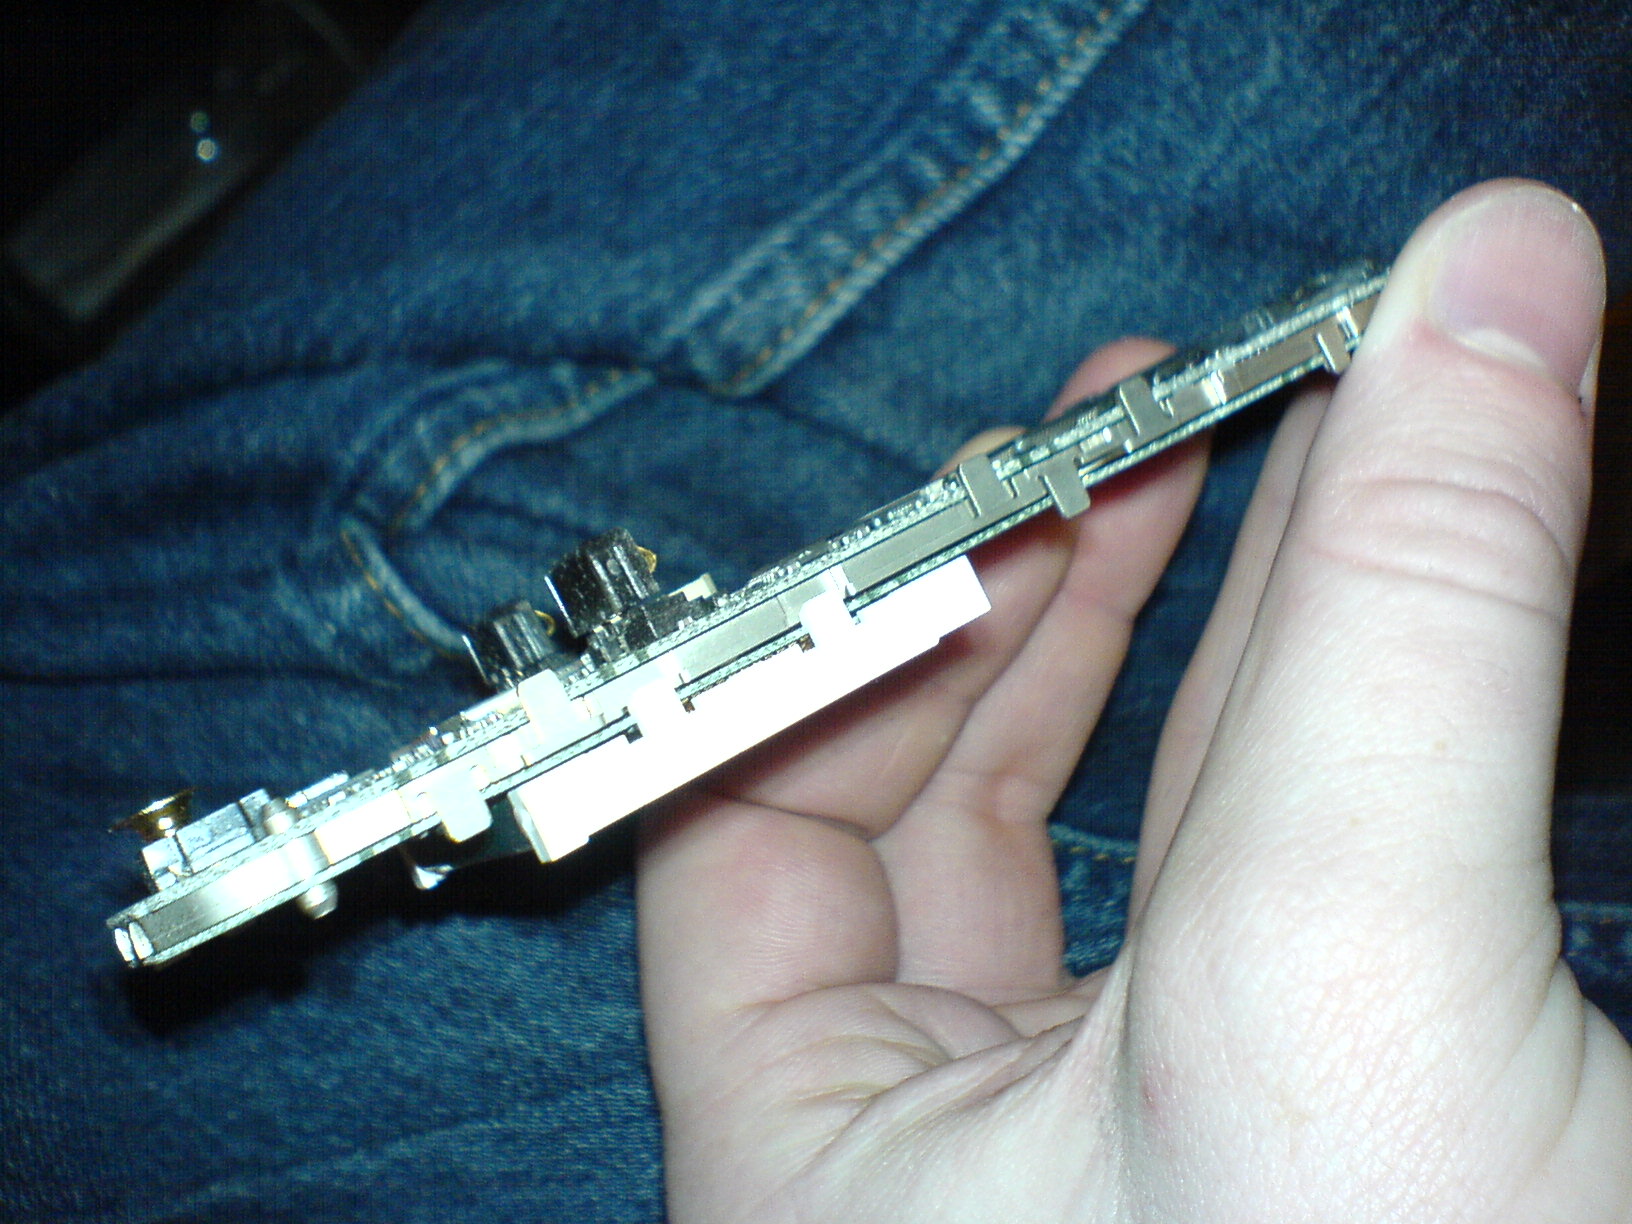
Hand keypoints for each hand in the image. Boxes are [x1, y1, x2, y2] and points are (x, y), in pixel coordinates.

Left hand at [637, 180, 1631, 1221]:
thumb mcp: (1351, 977)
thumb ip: (1410, 625)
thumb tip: (1482, 296)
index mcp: (818, 1169)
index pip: (729, 831)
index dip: (848, 635)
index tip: (991, 485)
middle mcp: (938, 1162)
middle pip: (922, 809)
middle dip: (1028, 595)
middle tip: (1119, 428)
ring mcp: (1109, 1151)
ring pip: (1103, 836)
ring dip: (1178, 632)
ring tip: (1235, 452)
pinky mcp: (1278, 1132)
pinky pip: (1243, 890)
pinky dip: (1296, 731)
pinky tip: (1338, 604)